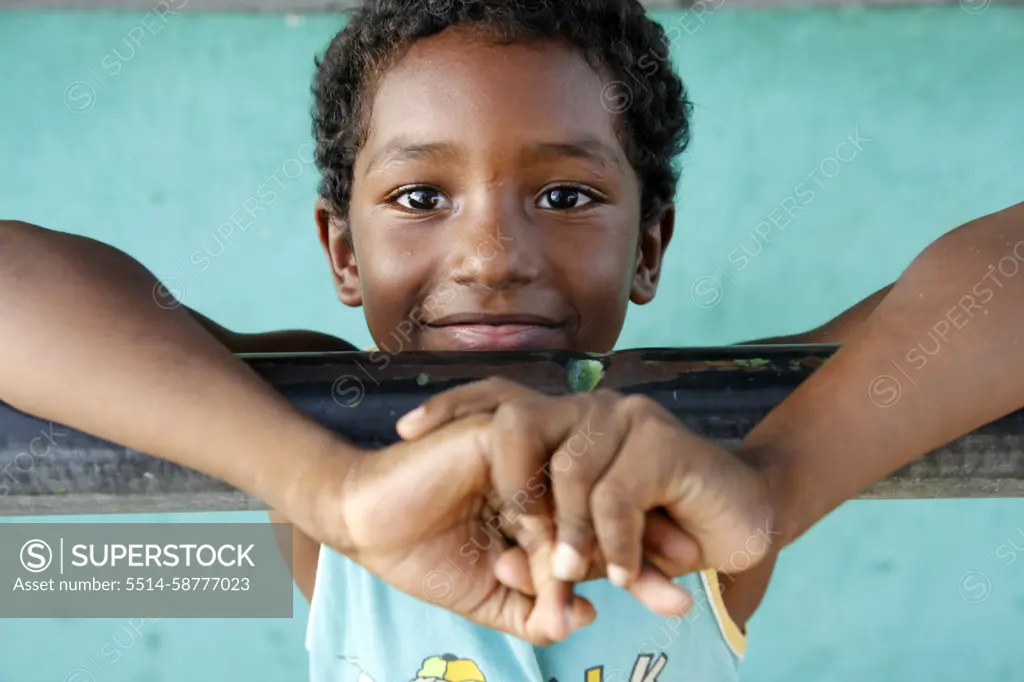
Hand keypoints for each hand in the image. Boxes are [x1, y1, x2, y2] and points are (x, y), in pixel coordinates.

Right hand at [290, 414, 595, 645]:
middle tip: (539, 605)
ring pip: (574, 498)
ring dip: (550, 550)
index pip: (604, 532)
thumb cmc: (425, 556)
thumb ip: (536, 613)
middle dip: (579, 570)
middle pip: (598, 514)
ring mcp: (528, 448)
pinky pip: (540, 473)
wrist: (366, 526)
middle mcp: (548, 472)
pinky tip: (499, 550)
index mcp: (550, 506)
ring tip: (508, 576)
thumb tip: (587, 618)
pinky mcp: (499, 430)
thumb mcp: (491, 598)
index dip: (615, 571)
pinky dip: (529, 521)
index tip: (631, 606)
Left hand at [397, 378, 777, 614]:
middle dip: (503, 480)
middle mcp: (588, 409)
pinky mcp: (662, 441)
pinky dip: (612, 542)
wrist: (743, 520)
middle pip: (518, 421)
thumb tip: (502, 569)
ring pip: (567, 469)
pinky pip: (615, 494)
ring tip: (564, 574)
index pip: (496, 399)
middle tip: (510, 536)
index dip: (451, 406)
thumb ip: (552, 547)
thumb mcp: (592, 542)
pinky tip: (622, 574)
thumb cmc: (660, 531)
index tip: (405, 429)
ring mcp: (625, 418)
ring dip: (565, 532)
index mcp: (565, 423)